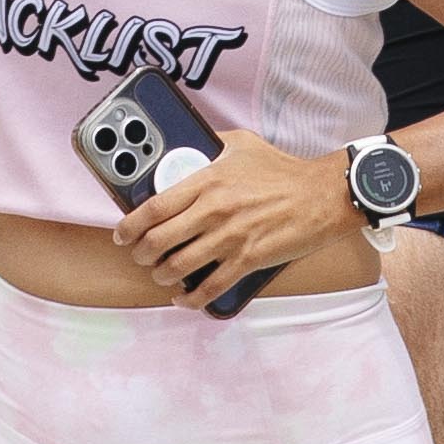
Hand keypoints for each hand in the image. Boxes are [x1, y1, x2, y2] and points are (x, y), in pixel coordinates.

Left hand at [123, 128, 383, 306]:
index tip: (122, 233)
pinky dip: (190, 299)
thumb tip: (186, 146)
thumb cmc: (282, 170)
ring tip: (161, 274)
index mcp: (207, 181)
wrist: (321, 195)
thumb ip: (210, 145)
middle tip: (140, 255)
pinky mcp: (247, 260)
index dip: (130, 225)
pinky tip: (184, 298)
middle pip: (159, 241)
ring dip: (162, 276)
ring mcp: (229, 238)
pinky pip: (209, 287)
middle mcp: (213, 210)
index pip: (154, 207)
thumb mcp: (241, 144)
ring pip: (179, 267)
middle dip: (142, 254)